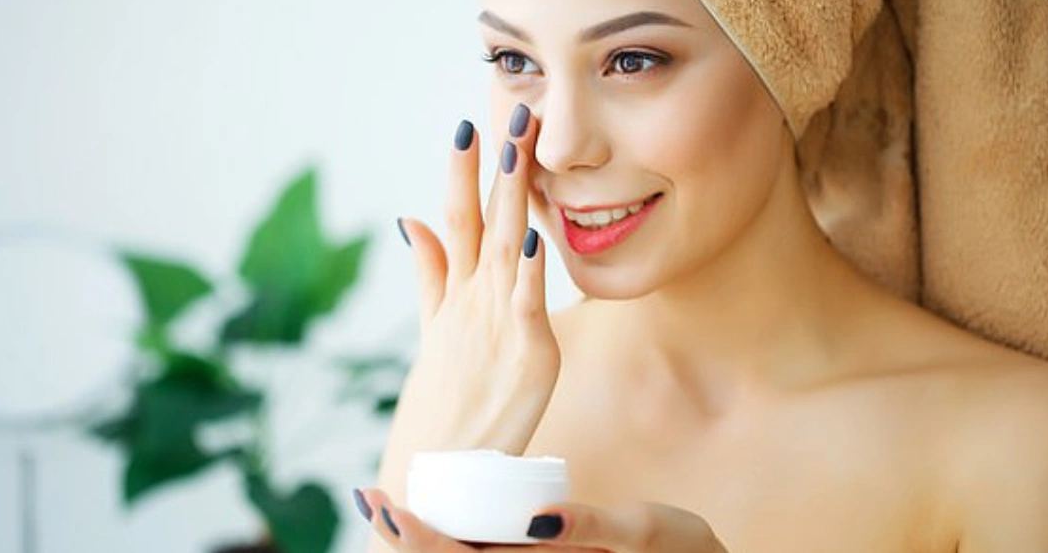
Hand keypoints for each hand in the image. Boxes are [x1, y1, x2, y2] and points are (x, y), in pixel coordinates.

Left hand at [355, 488, 730, 552]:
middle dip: (403, 541)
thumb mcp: (643, 533)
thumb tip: (541, 520)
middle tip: (368, 499)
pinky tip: (427, 518)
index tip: (388, 508)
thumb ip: (593, 528)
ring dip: (419, 543)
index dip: (420, 543)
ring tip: (380, 507)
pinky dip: (448, 540)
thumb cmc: (678, 551)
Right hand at [376, 105, 559, 500]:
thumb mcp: (436, 326)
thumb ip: (430, 273)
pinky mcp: (529, 352)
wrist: (441, 467)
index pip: (458, 217)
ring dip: (509, 196)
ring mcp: (498, 321)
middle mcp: (474, 297)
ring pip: (502, 245)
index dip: (462, 172)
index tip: (467, 126)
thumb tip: (410, 218)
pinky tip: (531, 233)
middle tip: (509, 111)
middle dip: (495, 164)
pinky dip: (526, 268)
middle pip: (481, 218)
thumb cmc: (445, 398)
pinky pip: (526, 301)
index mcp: (458, 291)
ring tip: (516, 149)